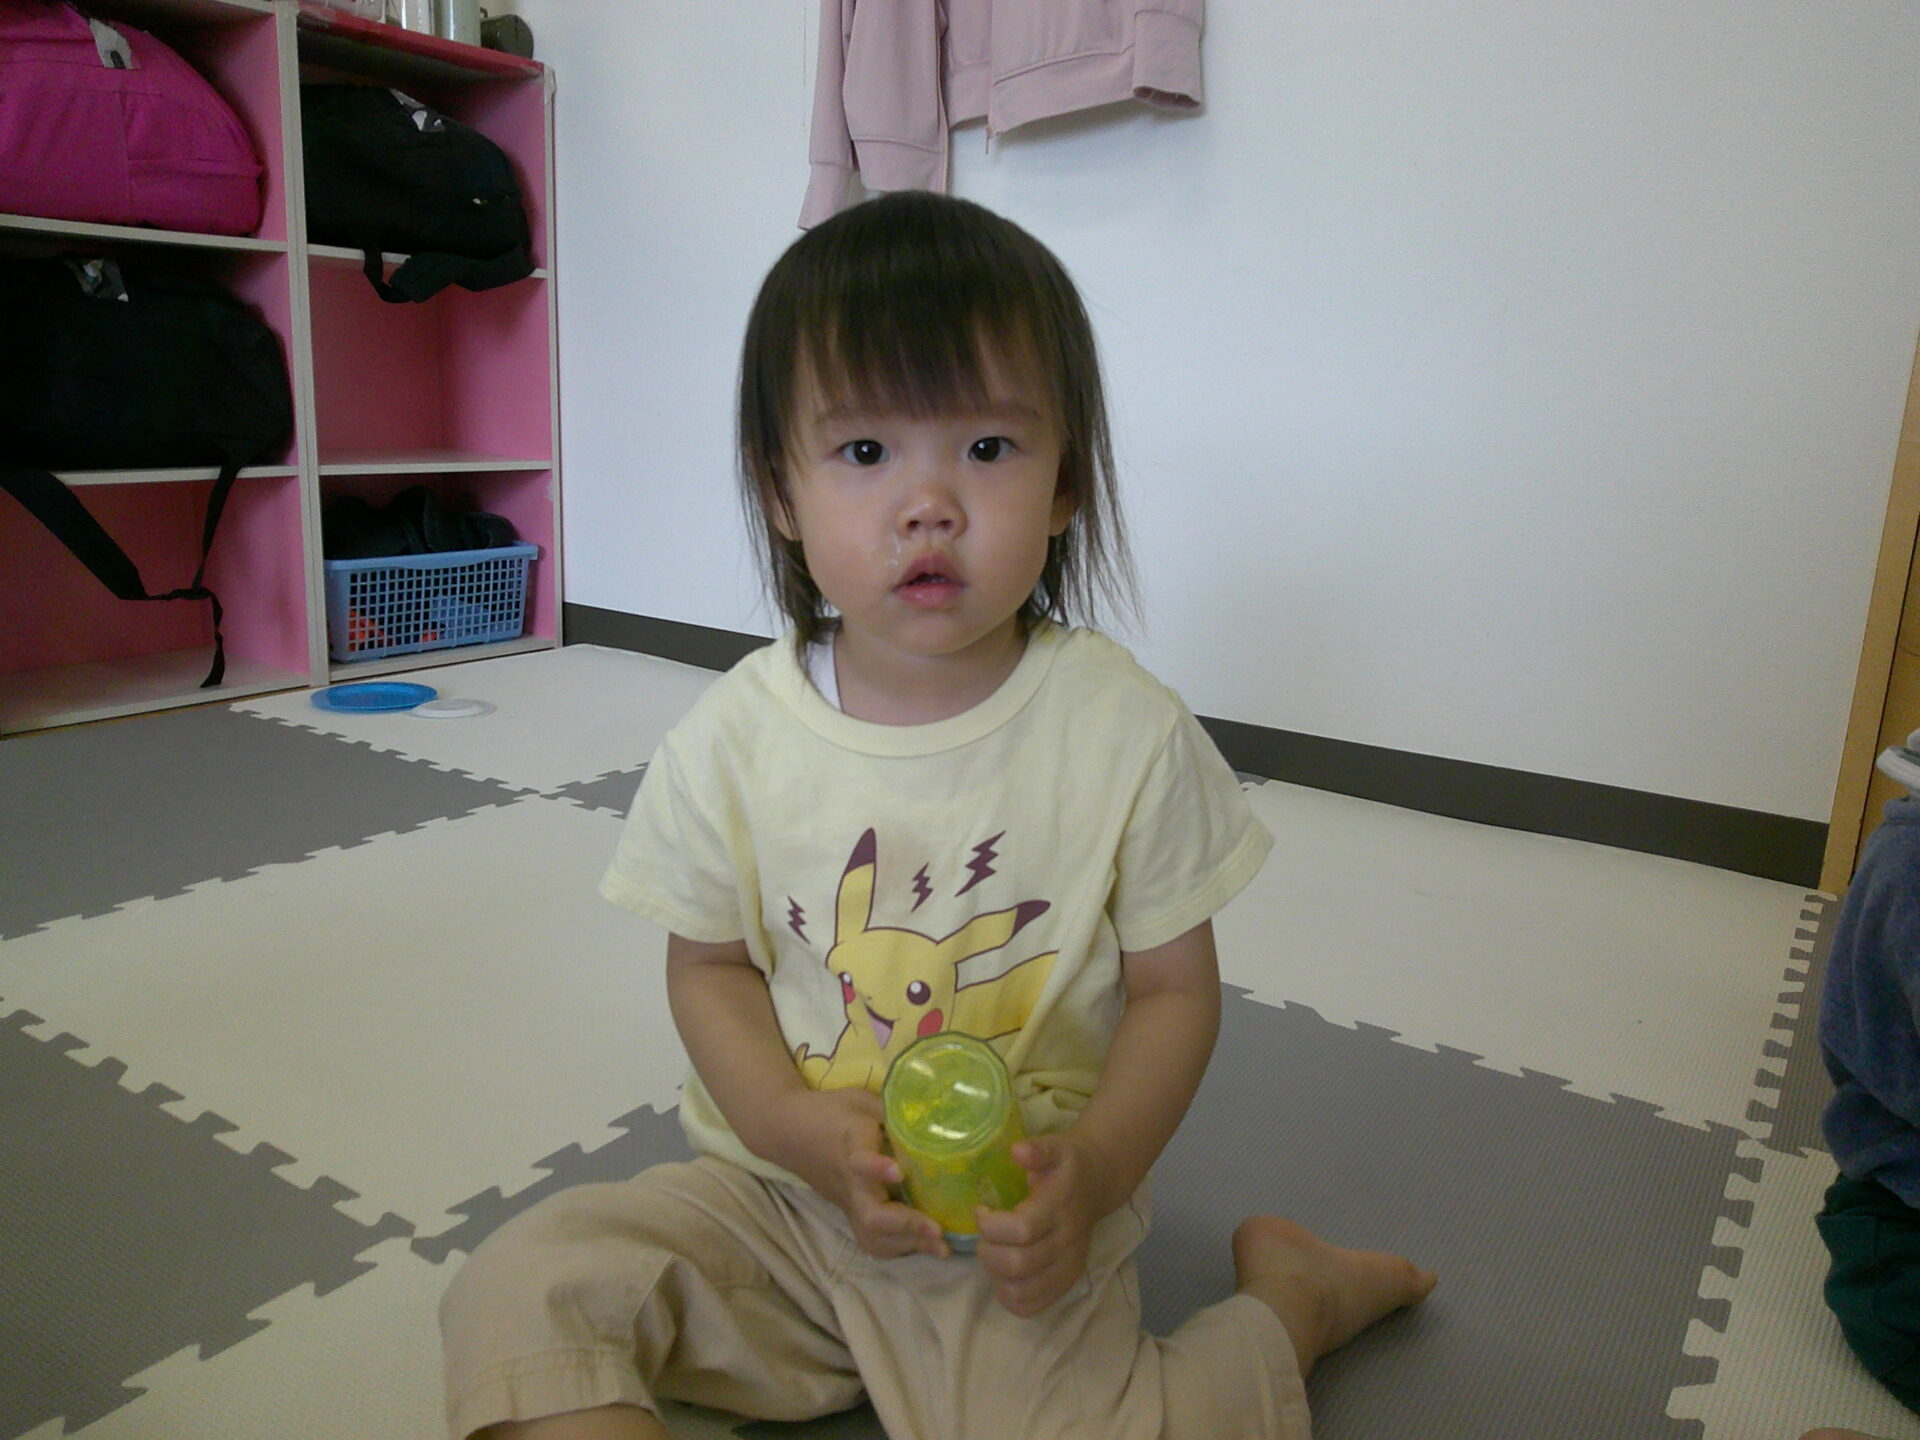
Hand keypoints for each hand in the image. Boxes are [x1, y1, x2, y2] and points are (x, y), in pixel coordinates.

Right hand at [769, 1086, 948, 1259]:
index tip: (898, 1172)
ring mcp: (848, 1202)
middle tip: (939, 1232)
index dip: (877, 1167)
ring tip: (940, 1247)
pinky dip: (898, 1247)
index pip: (860, 1160)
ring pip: (871, 1237)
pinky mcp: (849, 1212)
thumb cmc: (830, 1111)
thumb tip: (937, 1119)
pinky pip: (871, 1239)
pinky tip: (923, 1243)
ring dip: (907, 1245)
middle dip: (908, 1227)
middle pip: (871, 1217)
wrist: (786, 1130)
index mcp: (852, 1146)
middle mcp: (850, 1183)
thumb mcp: (863, 1099)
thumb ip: (896, 1111)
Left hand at [974, 1132, 1105, 1316]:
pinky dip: (1010, 1297)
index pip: (1022, 1230)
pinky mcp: (1067, 1282)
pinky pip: (1032, 1306)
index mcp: (1060, 1208)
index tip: (982, 1210)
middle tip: (984, 1235)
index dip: (991, 1225)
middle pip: (1018, 1264)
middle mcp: (1067, 1242)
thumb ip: (1037, 1149)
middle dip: (988, 1251)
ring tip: (993, 1254)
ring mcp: (1069, 1266)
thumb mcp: (1055, 1147)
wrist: (1098, 1184)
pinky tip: (1003, 1275)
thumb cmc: (1068, 1166)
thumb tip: (1017, 1151)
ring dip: (995, 1276)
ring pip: (1021, 1291)